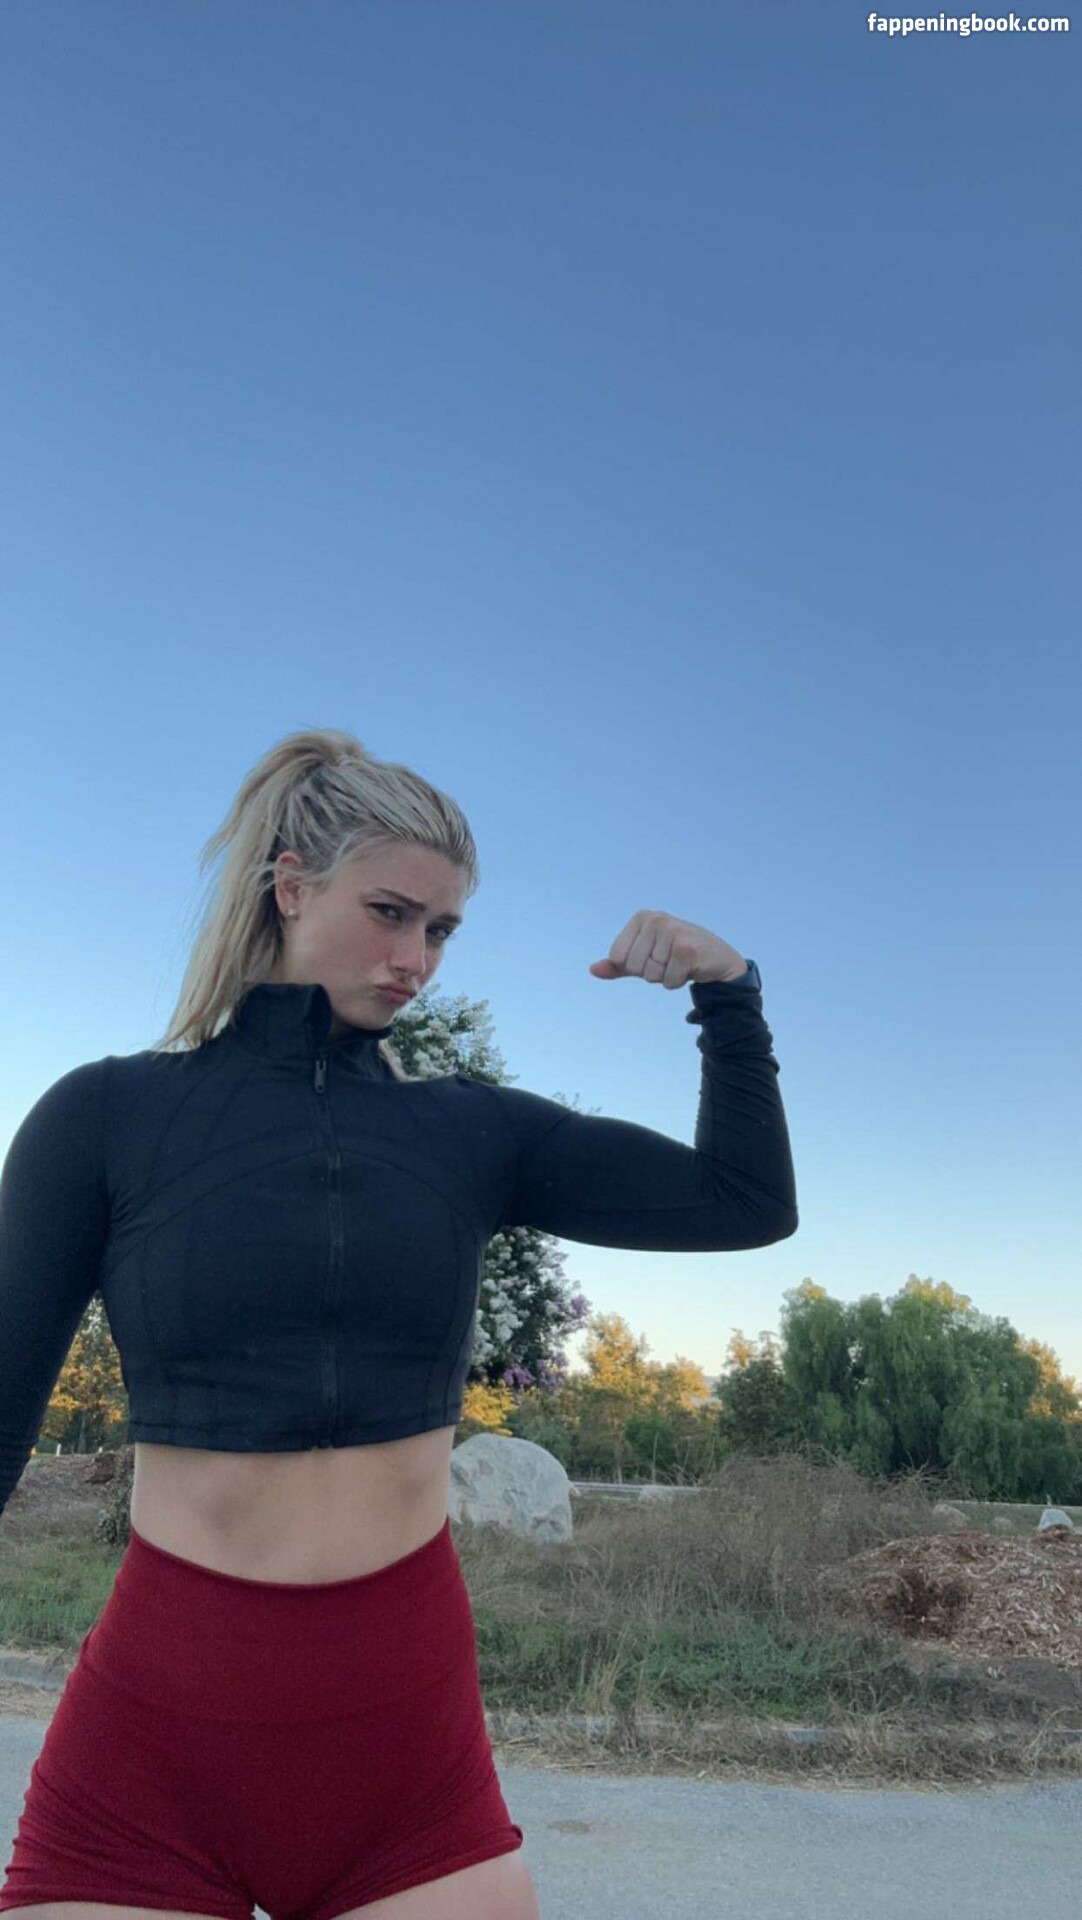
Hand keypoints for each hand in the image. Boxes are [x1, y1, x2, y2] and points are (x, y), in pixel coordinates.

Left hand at [589, 910, 748, 989]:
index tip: (654, 956)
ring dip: (666, 977)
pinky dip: (678, 982)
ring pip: (651, 975)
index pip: (617, 957)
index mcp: (641, 918)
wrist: (717, 959)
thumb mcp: (644, 958)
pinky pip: (668, 981)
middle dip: (651, 973)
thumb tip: (593, 970)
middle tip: (670, 961)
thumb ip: (618, 964)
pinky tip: (691, 968)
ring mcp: (672, 931)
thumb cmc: (676, 956)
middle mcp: (656, 919)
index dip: (634, 966)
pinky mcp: (686, 948)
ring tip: (680, 964)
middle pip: (634, 967)